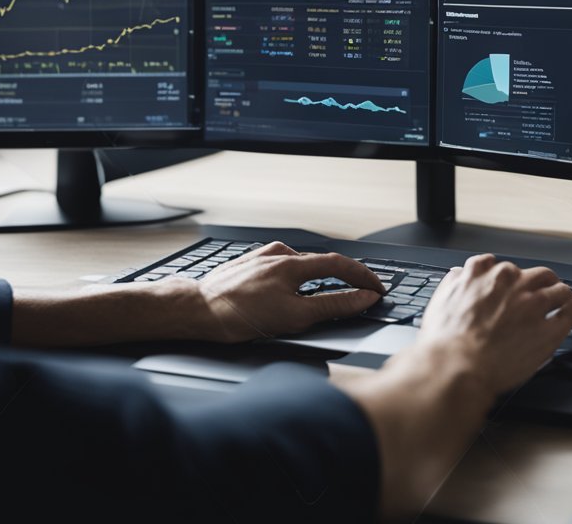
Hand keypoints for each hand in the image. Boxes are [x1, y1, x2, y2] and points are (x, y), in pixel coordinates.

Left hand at [197, 242, 384, 341]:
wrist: (194, 311)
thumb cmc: (237, 315)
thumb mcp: (294, 317)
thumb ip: (334, 306)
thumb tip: (362, 299)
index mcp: (293, 264)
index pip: (340, 264)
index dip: (363, 277)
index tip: (377, 289)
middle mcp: (278, 255)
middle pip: (322, 262)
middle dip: (344, 277)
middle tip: (359, 292)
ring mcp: (261, 258)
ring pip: (300, 264)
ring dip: (318, 277)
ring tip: (326, 293)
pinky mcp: (247, 266)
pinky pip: (280, 267)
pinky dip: (295, 277)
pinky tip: (289, 290)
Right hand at [417, 253, 571, 394]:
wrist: (455, 367)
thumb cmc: (444, 343)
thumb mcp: (440, 301)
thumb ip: (454, 284)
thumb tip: (458, 276)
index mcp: (484, 273)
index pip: (506, 268)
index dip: (514, 282)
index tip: (516, 291)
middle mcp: (511, 282)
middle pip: (541, 274)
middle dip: (547, 287)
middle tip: (550, 301)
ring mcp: (533, 303)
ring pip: (562, 290)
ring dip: (567, 301)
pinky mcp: (549, 328)